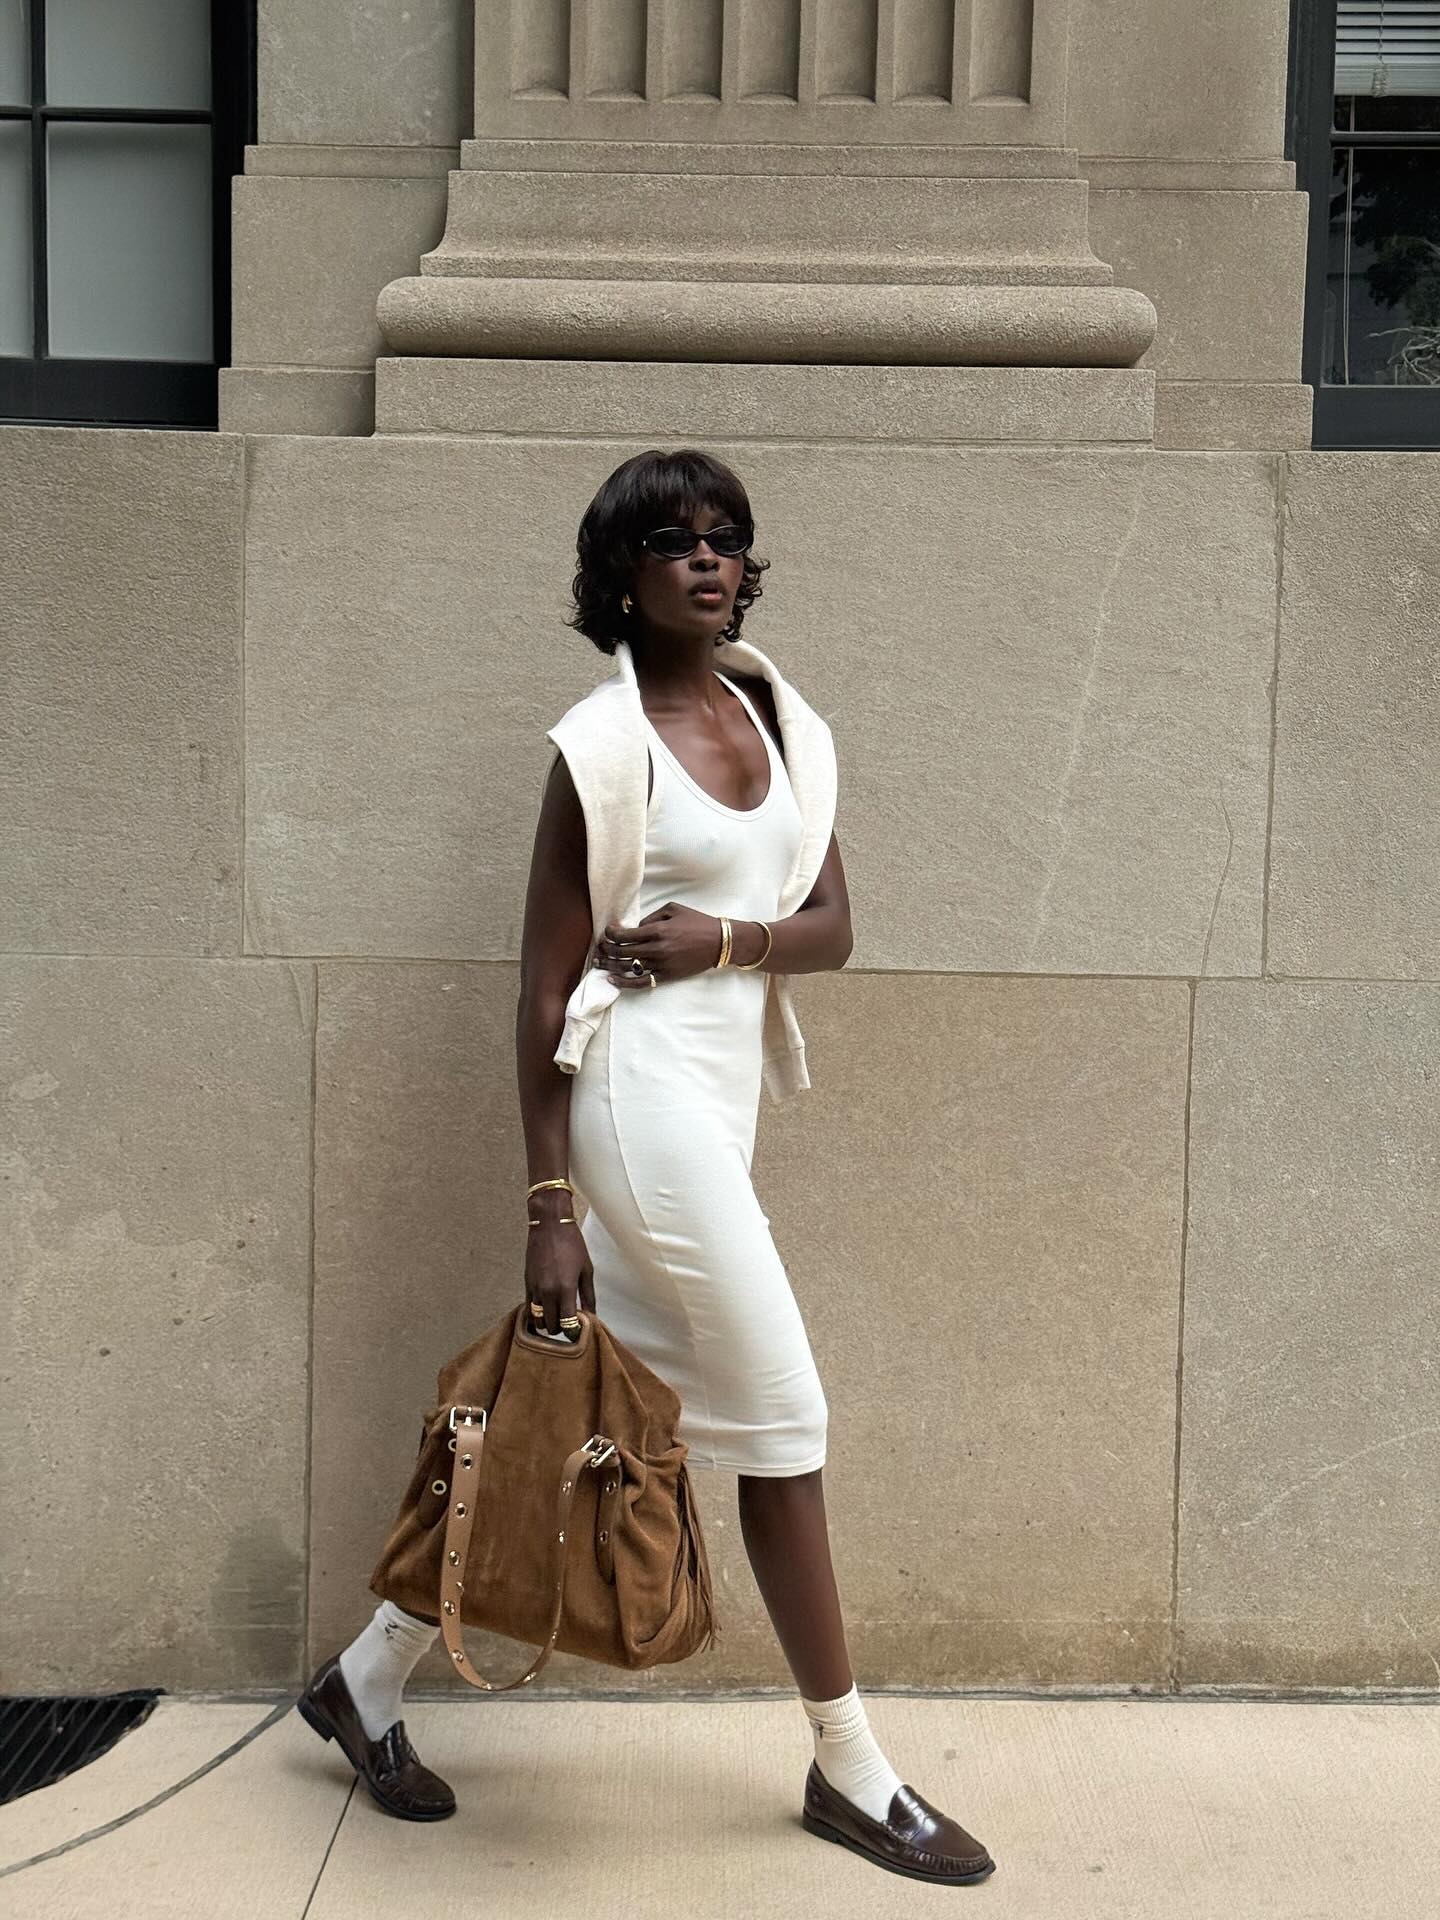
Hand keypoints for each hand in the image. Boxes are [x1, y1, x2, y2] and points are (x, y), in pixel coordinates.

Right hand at [524, 1199, 595, 1336]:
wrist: (549, 1225)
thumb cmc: (571, 1244)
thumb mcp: (586, 1269)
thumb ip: (588, 1295)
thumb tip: (591, 1315)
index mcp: (565, 1289)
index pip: (567, 1325)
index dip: (574, 1332)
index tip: (579, 1330)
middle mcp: (547, 1292)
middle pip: (551, 1326)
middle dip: (562, 1329)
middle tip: (570, 1323)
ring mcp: (534, 1288)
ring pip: (538, 1320)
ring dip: (548, 1322)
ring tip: (559, 1316)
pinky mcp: (526, 1283)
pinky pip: (529, 1308)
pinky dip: (537, 1313)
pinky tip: (547, 1309)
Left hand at [590, 903, 731, 986]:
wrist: (719, 942)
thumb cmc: (697, 922)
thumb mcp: (673, 909)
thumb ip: (651, 918)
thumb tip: (635, 928)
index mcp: (657, 930)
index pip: (625, 934)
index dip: (611, 933)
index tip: (607, 932)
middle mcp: (657, 949)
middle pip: (622, 952)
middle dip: (606, 949)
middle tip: (600, 947)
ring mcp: (661, 964)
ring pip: (628, 968)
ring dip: (610, 966)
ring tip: (599, 964)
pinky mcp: (667, 976)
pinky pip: (642, 982)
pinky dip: (625, 983)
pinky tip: (613, 980)